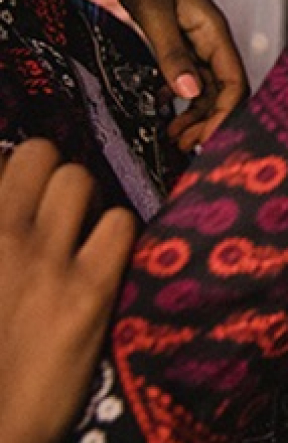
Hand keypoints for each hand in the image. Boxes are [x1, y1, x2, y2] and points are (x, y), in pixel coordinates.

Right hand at [0, 140, 137, 442]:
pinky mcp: (89, 291)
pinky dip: (115, 237)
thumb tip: (7, 178)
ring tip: (75, 234)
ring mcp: (41, 262)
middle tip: (48, 210)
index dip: (7, 178)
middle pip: (38, 153)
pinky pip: (119, 222)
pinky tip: (102, 262)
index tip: (13, 199)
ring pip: (79, 179)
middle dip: (47, 175)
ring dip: (82, 201)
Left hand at [102, 0, 248, 149]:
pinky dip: (182, 97)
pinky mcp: (184, 41)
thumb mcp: (153, 14)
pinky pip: (193, 76)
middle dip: (211, 121)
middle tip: (182, 144)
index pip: (235, 83)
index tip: (203, 141)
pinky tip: (161, 106)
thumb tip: (189, 95)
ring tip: (172, 134)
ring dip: (197, 113)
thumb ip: (171, 53)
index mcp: (214, 32)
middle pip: (227, 90)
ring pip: (210, 87)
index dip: (224, 116)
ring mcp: (200, 41)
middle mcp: (213, 39)